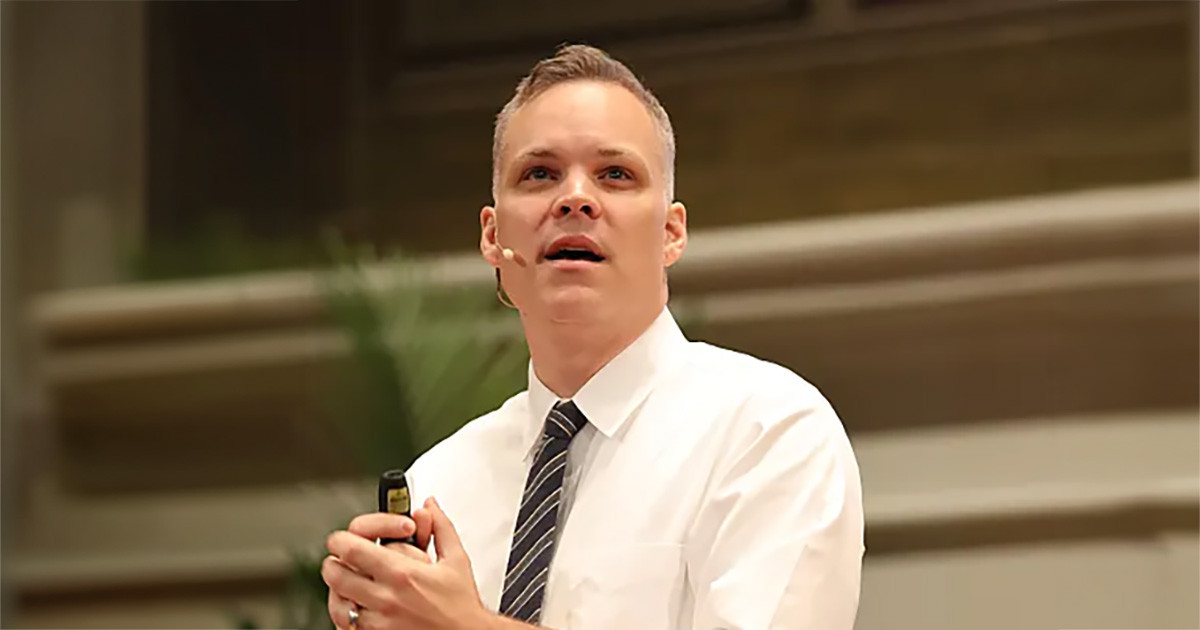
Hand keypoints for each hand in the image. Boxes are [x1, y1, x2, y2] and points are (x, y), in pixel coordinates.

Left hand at [322, 497, 491, 629]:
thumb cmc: (461, 606)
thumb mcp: (456, 560)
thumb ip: (441, 528)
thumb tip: (429, 507)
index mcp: (402, 574)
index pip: (352, 549)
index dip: (341, 539)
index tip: (344, 538)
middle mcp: (386, 599)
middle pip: (335, 574)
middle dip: (334, 562)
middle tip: (341, 559)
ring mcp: (378, 623)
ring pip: (336, 602)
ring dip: (338, 590)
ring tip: (348, 583)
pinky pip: (346, 626)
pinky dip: (346, 615)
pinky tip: (357, 606)